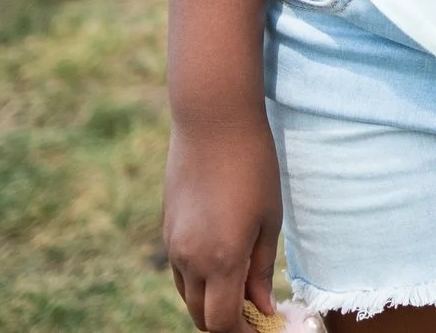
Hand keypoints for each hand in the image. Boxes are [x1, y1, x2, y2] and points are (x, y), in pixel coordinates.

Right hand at [161, 115, 283, 331]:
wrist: (212, 123)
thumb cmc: (253, 166)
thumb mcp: (269, 219)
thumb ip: (262, 267)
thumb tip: (264, 306)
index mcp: (221, 259)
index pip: (224, 321)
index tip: (265, 327)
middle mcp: (190, 259)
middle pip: (201, 316)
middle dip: (228, 324)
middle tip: (257, 315)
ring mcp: (173, 246)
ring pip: (188, 296)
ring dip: (212, 303)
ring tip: (244, 289)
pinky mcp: (167, 231)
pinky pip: (181, 272)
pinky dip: (200, 281)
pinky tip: (224, 265)